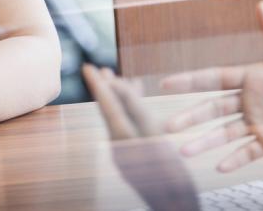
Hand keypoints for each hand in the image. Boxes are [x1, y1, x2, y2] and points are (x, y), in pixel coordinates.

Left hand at [82, 64, 199, 210]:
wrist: (175, 206)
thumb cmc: (168, 172)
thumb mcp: (153, 133)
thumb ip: (134, 107)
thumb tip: (117, 84)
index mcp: (120, 138)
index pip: (106, 104)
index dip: (98, 83)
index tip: (87, 66)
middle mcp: (118, 146)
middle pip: (111, 111)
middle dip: (108, 89)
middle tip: (102, 69)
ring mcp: (126, 153)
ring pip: (121, 119)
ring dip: (123, 100)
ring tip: (124, 81)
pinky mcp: (135, 158)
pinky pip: (130, 129)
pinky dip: (134, 114)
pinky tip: (142, 108)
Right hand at [159, 1, 262, 171]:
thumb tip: (260, 7)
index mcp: (255, 76)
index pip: (214, 78)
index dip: (189, 81)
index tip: (164, 84)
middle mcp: (253, 100)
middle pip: (213, 109)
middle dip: (189, 117)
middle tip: (166, 126)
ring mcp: (262, 123)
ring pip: (225, 134)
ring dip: (204, 142)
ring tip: (183, 151)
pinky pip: (249, 152)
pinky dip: (234, 160)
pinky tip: (218, 167)